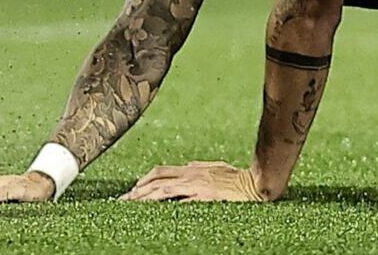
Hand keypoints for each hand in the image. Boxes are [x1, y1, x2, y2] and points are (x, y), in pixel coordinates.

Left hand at [119, 160, 273, 202]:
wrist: (256, 183)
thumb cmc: (237, 178)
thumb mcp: (215, 169)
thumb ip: (200, 169)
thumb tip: (188, 166)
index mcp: (192, 169)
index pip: (160, 172)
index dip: (144, 180)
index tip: (132, 190)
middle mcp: (191, 174)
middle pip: (156, 180)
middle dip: (137, 190)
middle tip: (122, 201)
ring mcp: (196, 185)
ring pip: (162, 189)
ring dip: (144, 198)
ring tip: (130, 206)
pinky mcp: (204, 196)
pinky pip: (180, 201)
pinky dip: (165, 205)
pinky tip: (154, 211)